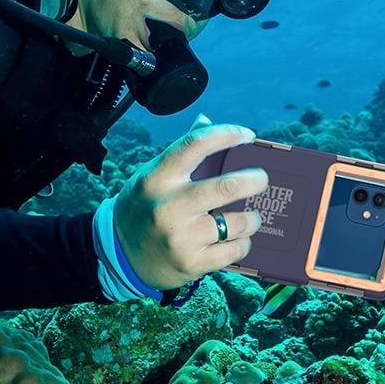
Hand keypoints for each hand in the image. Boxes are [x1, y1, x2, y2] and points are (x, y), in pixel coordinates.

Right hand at [114, 113, 267, 288]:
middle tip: (262, 179)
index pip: (195, 145)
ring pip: (236, 223)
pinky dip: (243, 243)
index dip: (226, 134)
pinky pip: (234, 250)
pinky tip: (239, 239)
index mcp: (157, 178)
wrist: (122, 256)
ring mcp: (180, 237)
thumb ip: (181, 152)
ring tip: (251, 217)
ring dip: (251, 219)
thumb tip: (206, 120)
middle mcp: (168, 206)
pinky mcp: (191, 263)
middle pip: (225, 187)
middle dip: (253, 181)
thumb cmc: (143, 209)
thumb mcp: (151, 176)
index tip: (247, 135)